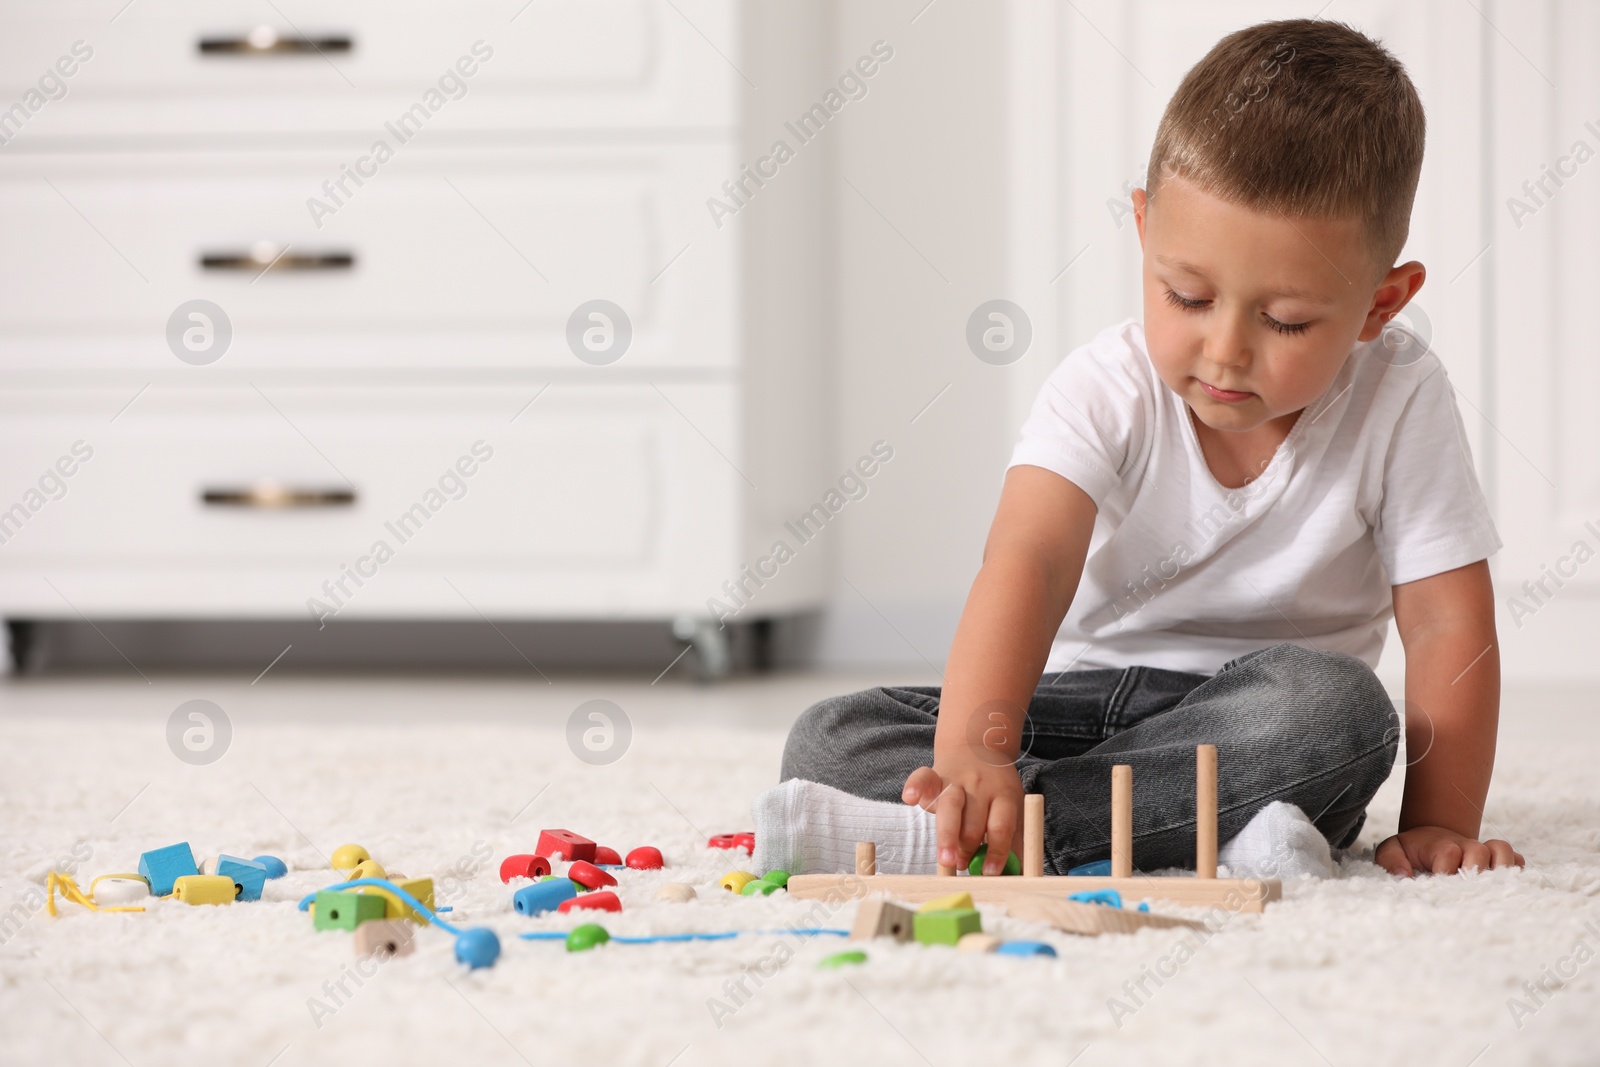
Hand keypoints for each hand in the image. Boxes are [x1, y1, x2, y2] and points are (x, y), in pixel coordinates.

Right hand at [901, 755, 1023, 874]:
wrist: (978, 748)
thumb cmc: (995, 791)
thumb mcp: (1012, 809)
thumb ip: (1014, 841)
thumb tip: (1017, 876)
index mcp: (1004, 795)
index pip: (1001, 825)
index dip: (997, 850)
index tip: (990, 873)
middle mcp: (980, 787)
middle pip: (974, 819)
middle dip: (968, 847)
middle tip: (962, 866)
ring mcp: (956, 780)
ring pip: (950, 805)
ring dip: (947, 835)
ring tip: (945, 860)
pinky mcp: (934, 775)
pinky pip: (923, 777)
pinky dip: (915, 786)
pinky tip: (910, 798)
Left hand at [1375, 825, 1523, 875]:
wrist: (1430, 841)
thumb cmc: (1411, 851)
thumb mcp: (1391, 850)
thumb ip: (1390, 860)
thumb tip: (1405, 875)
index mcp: (1439, 845)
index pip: (1448, 852)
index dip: (1445, 870)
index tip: (1436, 882)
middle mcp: (1465, 846)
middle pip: (1479, 850)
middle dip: (1474, 869)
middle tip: (1465, 887)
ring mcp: (1484, 852)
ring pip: (1504, 851)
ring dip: (1501, 868)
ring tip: (1491, 887)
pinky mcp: (1498, 860)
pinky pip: (1518, 861)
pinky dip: (1517, 872)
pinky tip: (1506, 886)